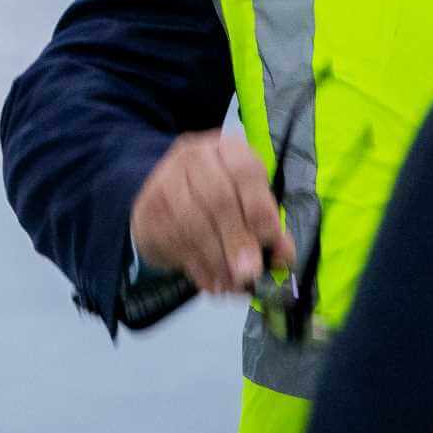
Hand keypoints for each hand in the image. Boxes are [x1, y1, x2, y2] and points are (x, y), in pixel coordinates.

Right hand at [128, 129, 291, 294]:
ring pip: (192, 222)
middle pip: (218, 198)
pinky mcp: (147, 208)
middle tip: (249, 273)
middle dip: (236, 240)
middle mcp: (194, 156)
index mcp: (228, 149)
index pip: (245, 171)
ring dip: (216, 259)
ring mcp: (165, 179)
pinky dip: (196, 266)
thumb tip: (284, 256)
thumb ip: (268, 229)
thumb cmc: (217, 204)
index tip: (269, 241)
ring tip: (231, 283)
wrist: (164, 201)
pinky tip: (210, 280)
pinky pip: (172, 240)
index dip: (259, 209)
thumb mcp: (248, 207)